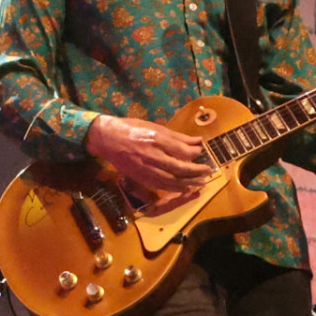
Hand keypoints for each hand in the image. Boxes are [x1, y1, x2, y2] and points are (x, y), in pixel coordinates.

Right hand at [87, 114, 213, 192]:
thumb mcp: (155, 127)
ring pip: (171, 180)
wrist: (107, 138)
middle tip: (208, 172)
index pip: (182, 150)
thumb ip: (177, 136)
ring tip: (201, 183)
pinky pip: (160, 186)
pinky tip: (184, 188)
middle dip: (196, 171)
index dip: (195, 154)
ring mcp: (145, 168)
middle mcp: (152, 155)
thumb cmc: (131, 128)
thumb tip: (197, 142)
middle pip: (179, 168)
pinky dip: (174, 188)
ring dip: (188, 183)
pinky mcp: (140, 177)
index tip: (202, 152)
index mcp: (156, 139)